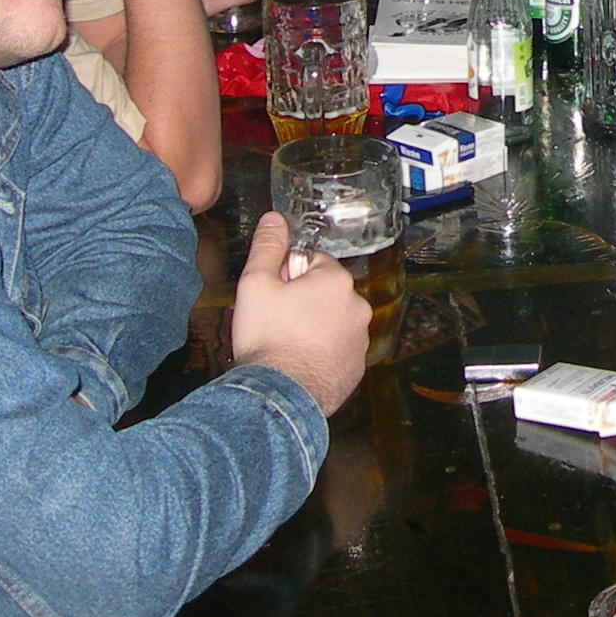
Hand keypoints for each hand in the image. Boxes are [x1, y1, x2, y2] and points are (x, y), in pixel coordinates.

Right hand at [229, 213, 367, 416]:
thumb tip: (274, 220)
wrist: (279, 396)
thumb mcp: (256, 284)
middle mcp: (356, 306)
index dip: (287, 277)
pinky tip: (300, 362)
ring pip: (332, 321)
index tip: (274, 295)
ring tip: (287, 344)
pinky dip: (322, 353)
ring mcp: (359, 339)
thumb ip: (267, 247)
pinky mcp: (356, 367)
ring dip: (314, 327)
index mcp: (335, 281)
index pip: (311, 263)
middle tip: (277, 321)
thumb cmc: (268, 340)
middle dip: (302, 301)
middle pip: (324, 292)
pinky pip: (337, 350)